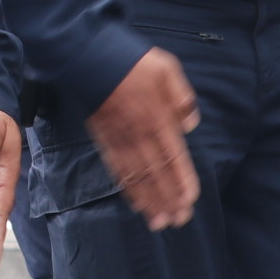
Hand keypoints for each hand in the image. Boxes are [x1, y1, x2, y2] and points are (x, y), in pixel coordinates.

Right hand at [88, 47, 201, 230]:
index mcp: (158, 118)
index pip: (174, 157)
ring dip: (150, 201)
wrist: (88, 57)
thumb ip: (181, 96)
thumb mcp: (167, 68)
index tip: (190, 201)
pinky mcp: (104, 140)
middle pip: (157, 174)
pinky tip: (136, 202)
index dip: (182, 181)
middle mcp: (140, 135)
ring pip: (137, 177)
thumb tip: (191, 123)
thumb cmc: (131, 61)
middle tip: (179, 220)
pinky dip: (128, 188)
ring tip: (160, 222)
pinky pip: (117, 170)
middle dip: (168, 199)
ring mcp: (120, 140)